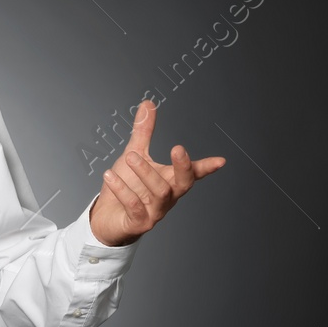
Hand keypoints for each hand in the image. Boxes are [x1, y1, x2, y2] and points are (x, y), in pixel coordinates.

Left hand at [89, 99, 224, 245]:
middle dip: (183, 166)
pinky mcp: (138, 222)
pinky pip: (135, 206)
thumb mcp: (134, 153)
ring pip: (159, 192)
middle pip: (183, 183)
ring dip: (146, 172)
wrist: (107, 217)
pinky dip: (123, 190)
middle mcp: (167, 196)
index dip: (206, 167)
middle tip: (177, 148)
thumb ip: (143, 131)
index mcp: (169, 180)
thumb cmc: (127, 186)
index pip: (192, 173)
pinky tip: (110, 176)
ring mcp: (155, 211)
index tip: (220, 161)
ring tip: (130, 156)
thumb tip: (148, 104)